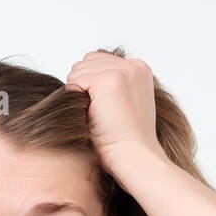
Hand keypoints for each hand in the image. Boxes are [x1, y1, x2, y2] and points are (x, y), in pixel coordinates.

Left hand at [65, 50, 166, 177]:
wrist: (133, 156)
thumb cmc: (125, 140)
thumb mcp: (121, 104)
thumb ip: (108, 85)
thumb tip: (79, 75)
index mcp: (139, 69)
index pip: (98, 60)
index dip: (90, 84)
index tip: (102, 108)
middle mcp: (134, 66)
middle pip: (87, 61)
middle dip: (83, 86)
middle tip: (98, 113)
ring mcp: (123, 71)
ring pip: (79, 70)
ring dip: (80, 93)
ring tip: (97, 115)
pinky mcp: (110, 80)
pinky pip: (76, 81)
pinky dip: (77, 99)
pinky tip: (92, 115)